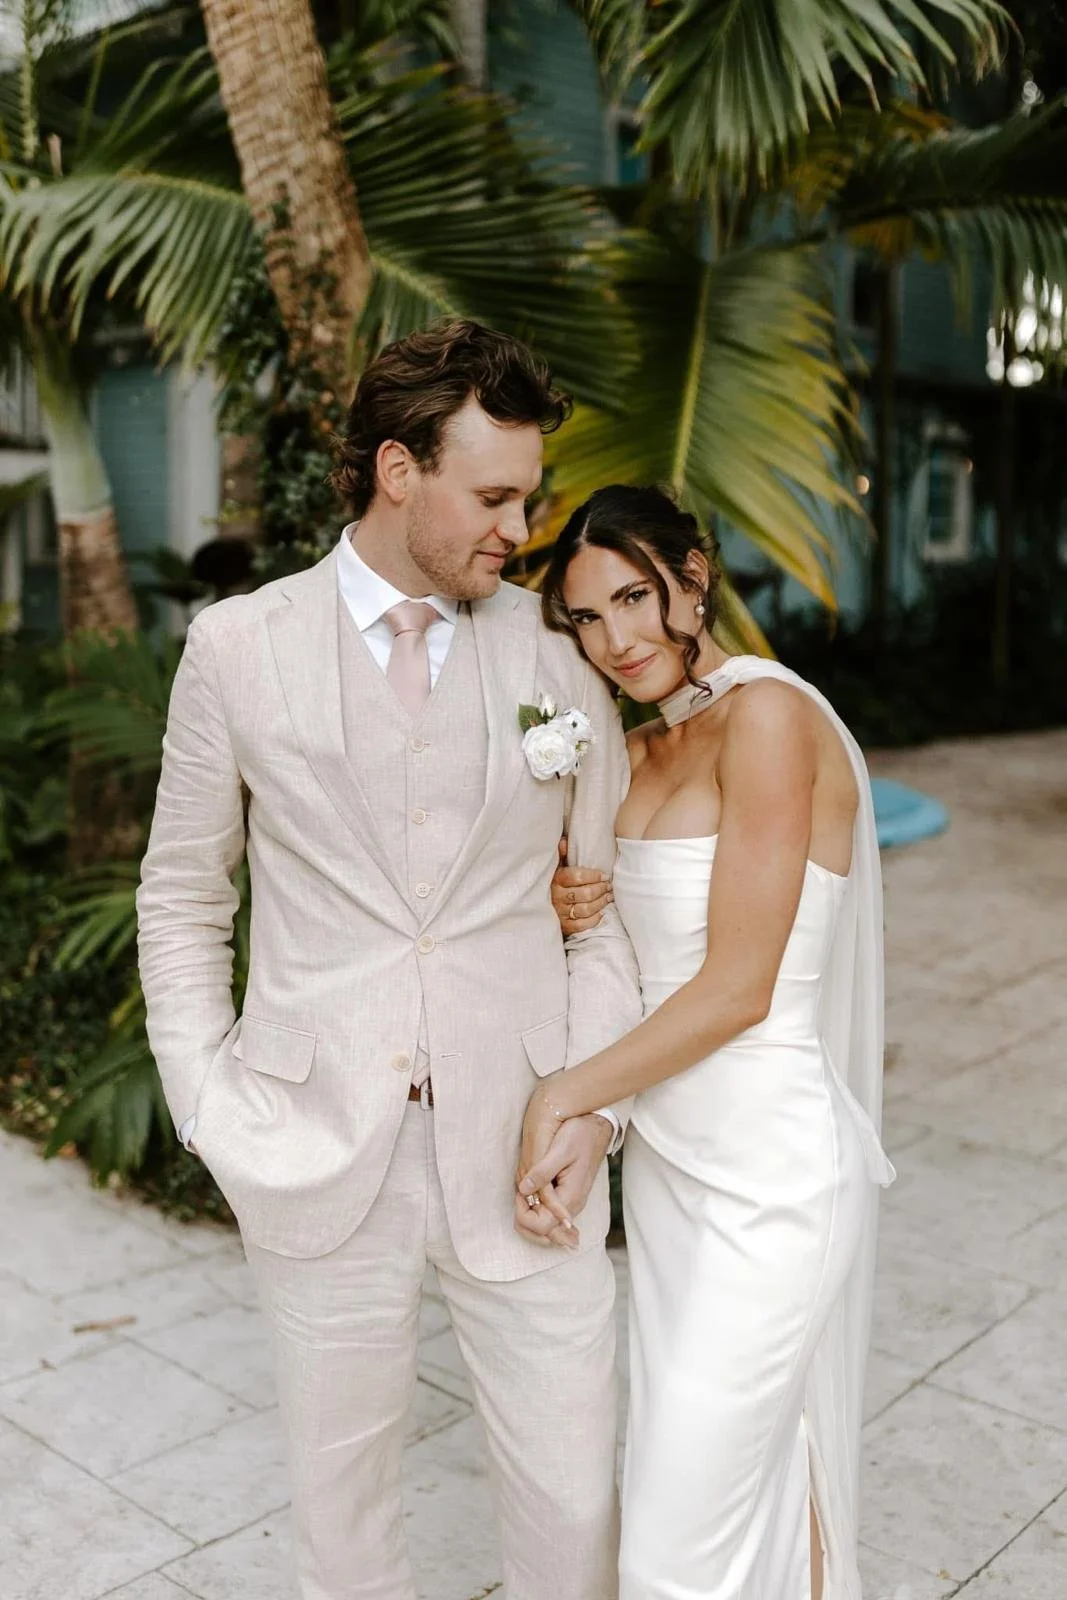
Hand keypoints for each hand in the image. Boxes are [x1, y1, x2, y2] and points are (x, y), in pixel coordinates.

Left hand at [514, 1105, 611, 1250]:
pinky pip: (551, 1217)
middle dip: (525, 1220)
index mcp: (570, 1197)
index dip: (524, 1215)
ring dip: (529, 1218)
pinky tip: (531, 1196)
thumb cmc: (580, 1134)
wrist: (598, 1127)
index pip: (542, 1227)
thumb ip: (542, 1172)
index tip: (520, 1192)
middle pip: (543, 1234)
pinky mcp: (570, 1197)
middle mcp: (573, 1206)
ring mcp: (572, 1203)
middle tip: (520, 1195)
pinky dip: (537, 1213)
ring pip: (546, 1229)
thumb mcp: (560, 1149)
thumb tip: (523, 1190)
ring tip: (524, 1194)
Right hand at [551, 836, 611, 934]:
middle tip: (609, 886)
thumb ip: (560, 855)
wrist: (536, 906)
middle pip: (585, 894)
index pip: (577, 876)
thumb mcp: (554, 868)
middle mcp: (557, 896)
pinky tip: (601, 913)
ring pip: (585, 909)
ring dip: (600, 903)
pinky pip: (581, 925)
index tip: (604, 875)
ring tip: (608, 897)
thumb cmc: (551, 883)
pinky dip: (593, 920)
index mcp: (556, 879)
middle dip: (600, 889)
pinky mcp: (564, 926)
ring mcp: (560, 912)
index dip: (594, 876)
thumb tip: (564, 842)